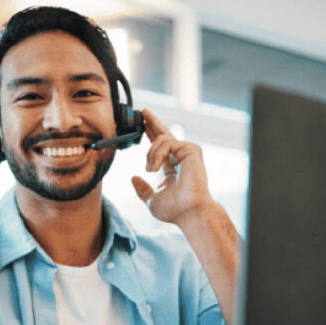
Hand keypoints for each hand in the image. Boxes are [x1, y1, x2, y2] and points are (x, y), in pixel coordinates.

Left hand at [132, 109, 215, 225]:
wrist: (188, 212)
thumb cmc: (174, 210)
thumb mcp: (151, 198)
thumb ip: (142, 189)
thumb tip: (133, 178)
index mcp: (173, 167)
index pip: (160, 147)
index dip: (150, 135)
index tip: (142, 126)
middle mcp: (181, 158)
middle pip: (165, 134)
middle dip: (152, 122)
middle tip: (142, 112)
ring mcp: (187, 153)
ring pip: (161, 140)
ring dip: (150, 154)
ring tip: (150, 169)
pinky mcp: (192, 150)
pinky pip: (167, 143)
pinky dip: (157, 154)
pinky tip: (155, 167)